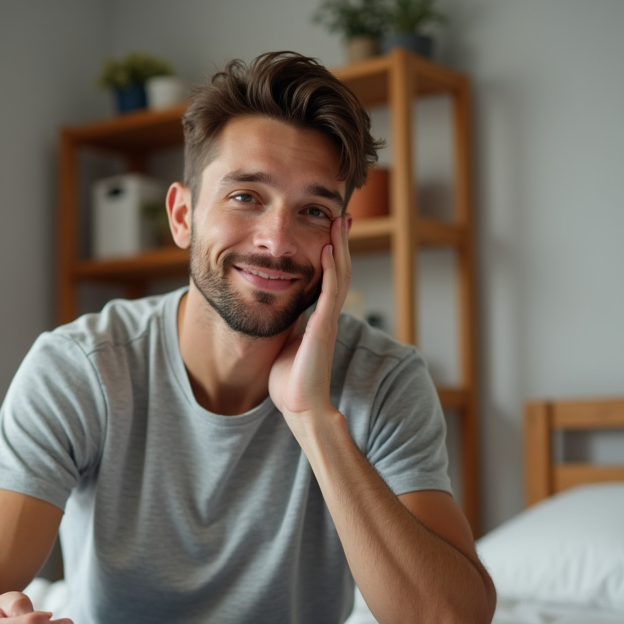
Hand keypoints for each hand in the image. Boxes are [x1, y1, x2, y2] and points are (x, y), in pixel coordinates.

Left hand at [269, 214, 351, 420]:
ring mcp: (328, 321)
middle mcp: (328, 316)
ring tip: (339, 221)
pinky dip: (331, 269)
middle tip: (342, 216)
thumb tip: (280, 311)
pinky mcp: (324, 329)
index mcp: (320, 319)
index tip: (330, 230)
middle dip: (341, 242)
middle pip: (340, 270)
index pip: (330, 278)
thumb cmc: (291, 381)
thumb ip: (290, 326)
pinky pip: (330, 293)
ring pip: (340, 275)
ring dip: (340, 247)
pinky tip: (328, 249)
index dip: (332, 254)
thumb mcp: (287, 344)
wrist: (300, 407)